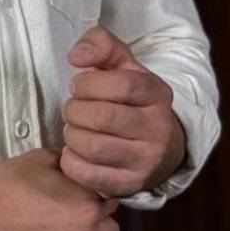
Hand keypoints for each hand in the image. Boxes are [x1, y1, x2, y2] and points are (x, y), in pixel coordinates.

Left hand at [61, 24, 186, 198]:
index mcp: (158, 94)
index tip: (79, 85)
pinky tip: (76, 151)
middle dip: (75, 110)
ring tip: (75, 128)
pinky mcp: (130, 185)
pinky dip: (71, 160)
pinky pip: (86, 174)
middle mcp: (158, 129)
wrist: (157, 147)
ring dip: (72, 134)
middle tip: (72, 109)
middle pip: (102, 117)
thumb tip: (77, 56)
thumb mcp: (122, 66)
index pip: (120, 85)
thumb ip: (101, 45)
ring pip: (93, 146)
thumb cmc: (128, 100)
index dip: (88, 83)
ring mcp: (146, 160)